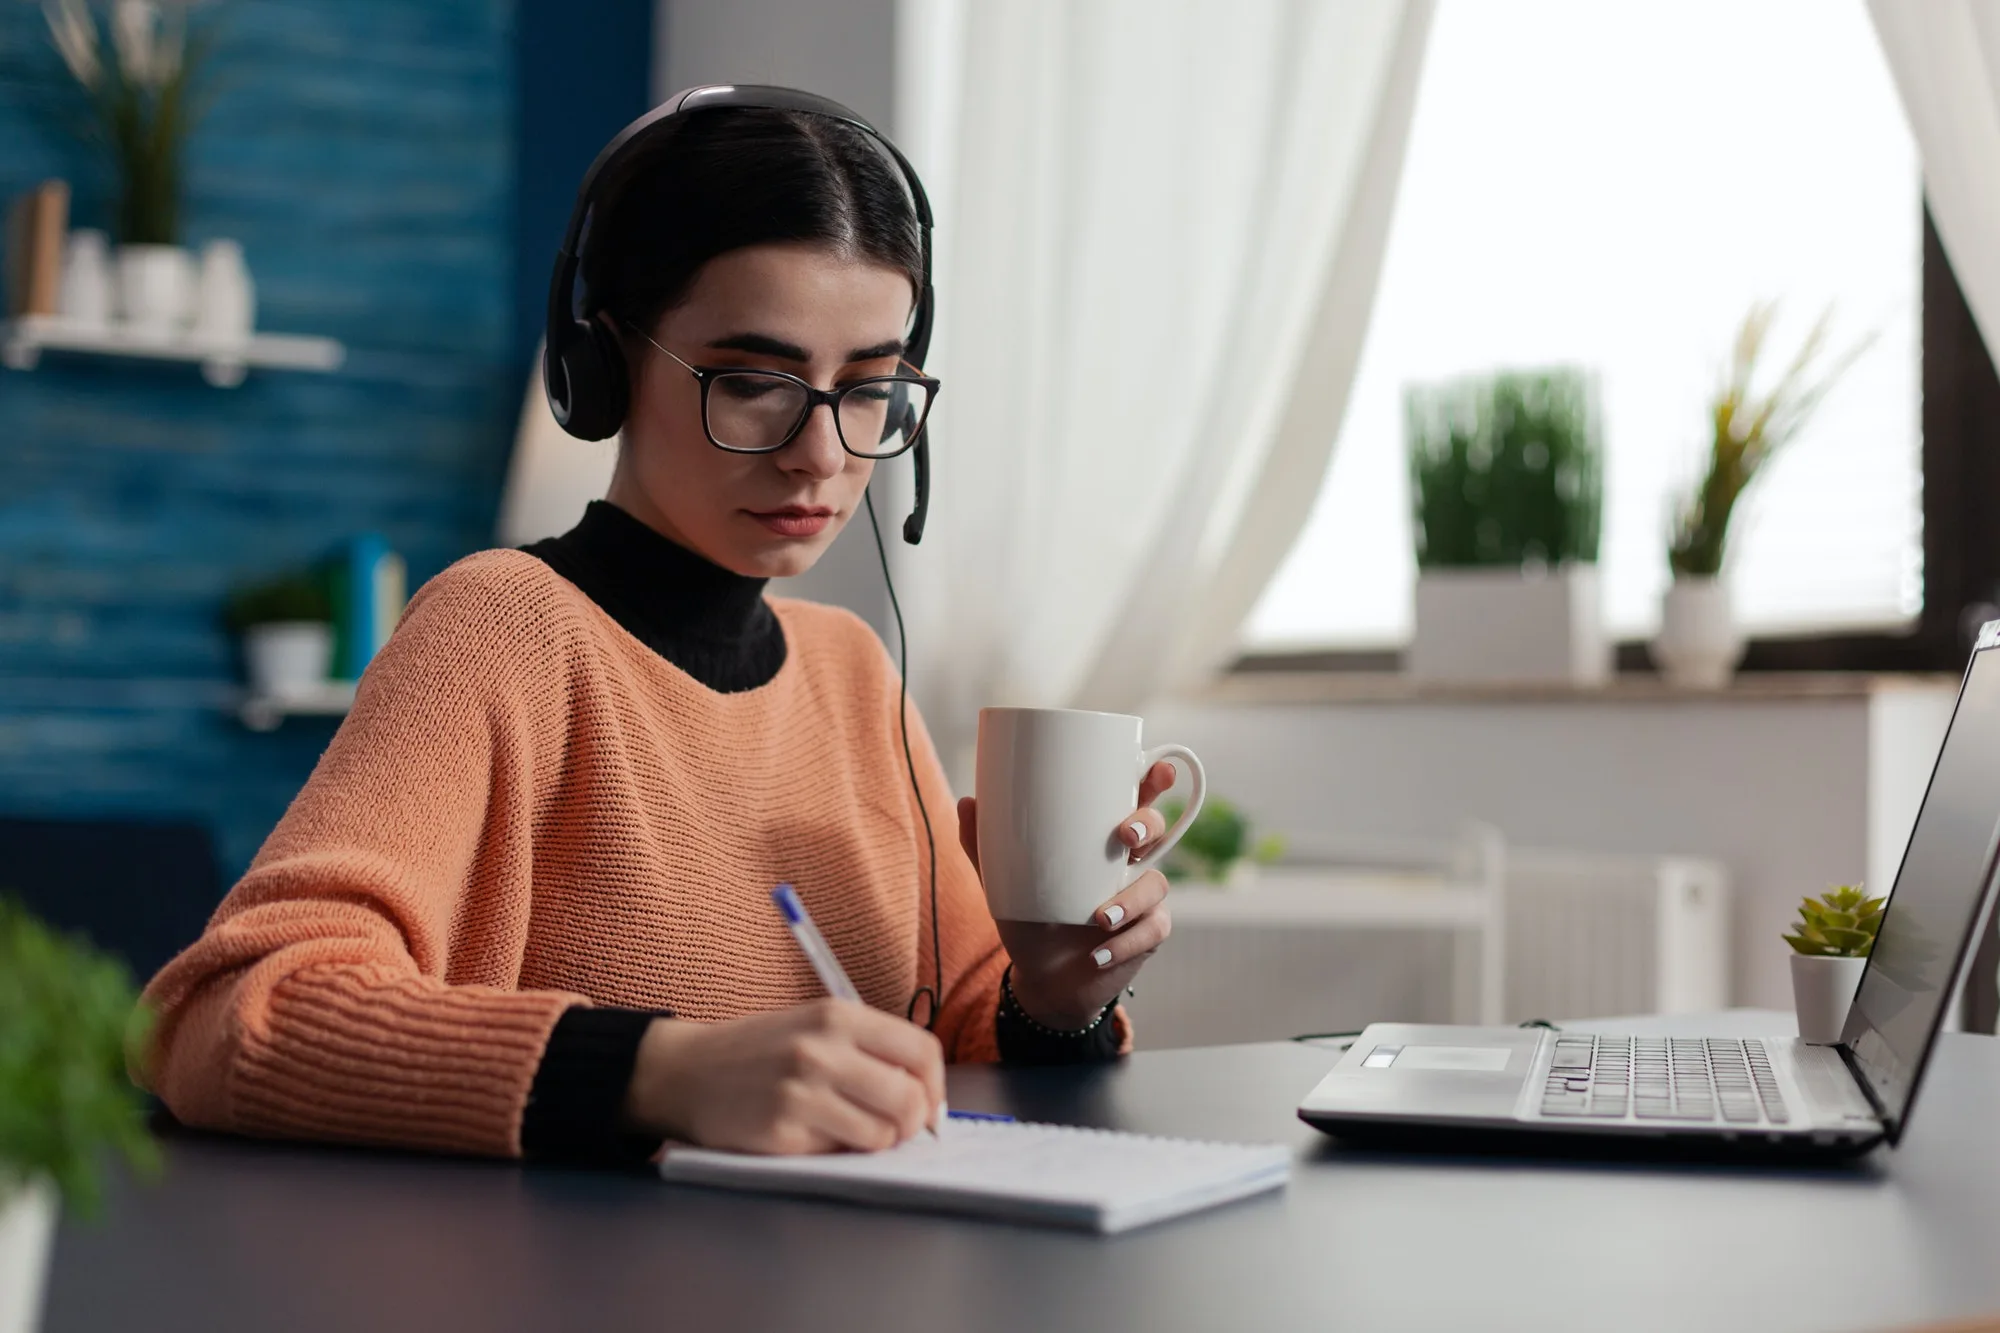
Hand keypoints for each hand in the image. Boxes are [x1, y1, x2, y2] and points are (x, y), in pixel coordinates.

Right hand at [622, 999, 943, 1153]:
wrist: (686, 1071)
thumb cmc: (760, 1051)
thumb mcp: (814, 1026)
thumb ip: (868, 1050)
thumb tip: (925, 1096)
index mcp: (838, 1016)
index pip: (921, 1051)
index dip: (936, 1086)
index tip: (929, 1104)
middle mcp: (822, 1050)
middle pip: (909, 1099)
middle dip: (913, 1123)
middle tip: (896, 1128)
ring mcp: (801, 1092)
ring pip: (882, 1134)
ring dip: (875, 1141)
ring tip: (848, 1129)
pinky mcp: (781, 1132)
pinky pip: (839, 1154)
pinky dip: (836, 1151)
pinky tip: (811, 1134)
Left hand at [958, 759, 1179, 1030]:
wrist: (1042, 977)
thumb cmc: (1030, 918)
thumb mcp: (1002, 883)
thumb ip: (984, 845)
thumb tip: (967, 802)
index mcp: (1099, 841)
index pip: (1132, 801)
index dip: (1152, 781)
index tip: (1160, 769)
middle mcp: (1127, 864)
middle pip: (1158, 830)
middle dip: (1150, 826)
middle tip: (1126, 838)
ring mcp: (1141, 899)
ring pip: (1157, 884)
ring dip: (1132, 900)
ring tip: (1099, 918)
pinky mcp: (1146, 936)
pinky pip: (1151, 932)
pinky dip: (1125, 944)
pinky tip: (1098, 955)